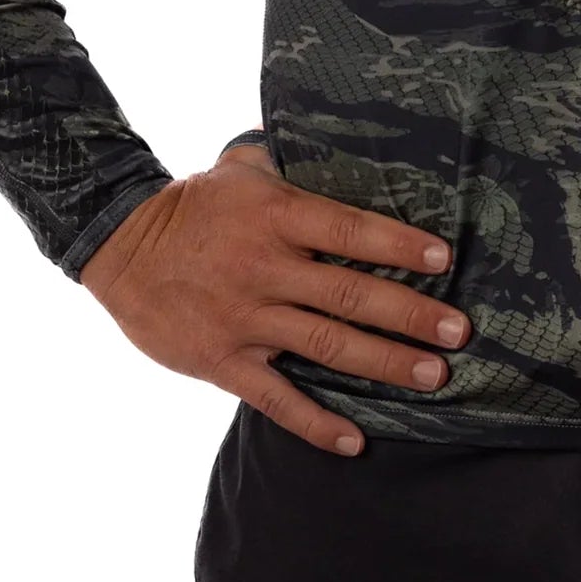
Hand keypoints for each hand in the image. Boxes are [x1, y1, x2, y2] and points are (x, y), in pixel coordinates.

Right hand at [79, 139, 469, 457]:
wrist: (121, 245)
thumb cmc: (196, 201)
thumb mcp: (243, 166)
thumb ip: (293, 160)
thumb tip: (341, 139)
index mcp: (277, 217)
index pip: (349, 230)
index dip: (398, 245)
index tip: (444, 258)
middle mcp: (266, 268)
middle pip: (349, 295)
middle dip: (409, 315)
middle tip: (458, 332)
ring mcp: (244, 318)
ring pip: (325, 346)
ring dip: (383, 364)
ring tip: (432, 376)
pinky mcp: (222, 360)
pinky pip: (276, 398)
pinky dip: (316, 422)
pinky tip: (354, 442)